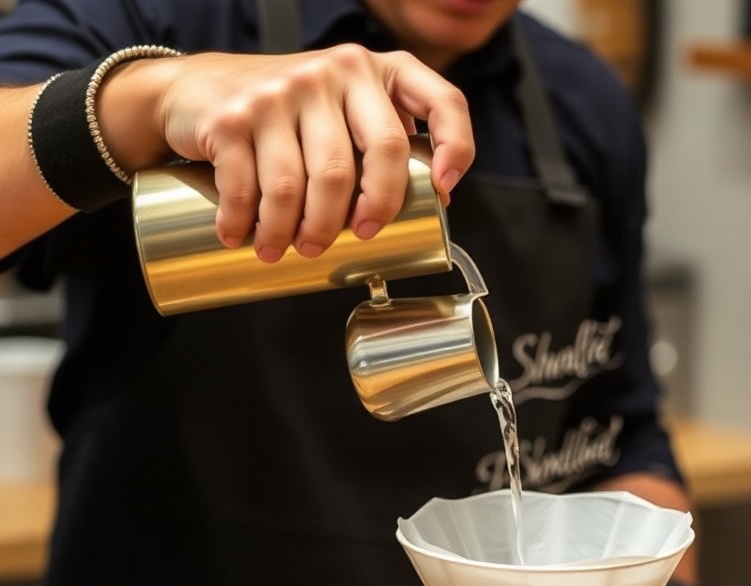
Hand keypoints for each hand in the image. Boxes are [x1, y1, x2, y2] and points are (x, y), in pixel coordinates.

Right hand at [120, 46, 473, 260]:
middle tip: (350, 242)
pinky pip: (248, 185)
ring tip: (285, 250)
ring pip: (303, 183)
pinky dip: (245, 223)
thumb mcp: (343, 111)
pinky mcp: (235, 114)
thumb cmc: (286, 115)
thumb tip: (435, 200)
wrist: (197, 89)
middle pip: (373, 158)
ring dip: (294, 233)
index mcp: (375, 73)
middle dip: (368, 214)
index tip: (442, 191)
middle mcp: (336, 71)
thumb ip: (384, 140)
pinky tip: (242, 237)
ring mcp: (283, 90)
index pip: (439, 99)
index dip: (456, 146)